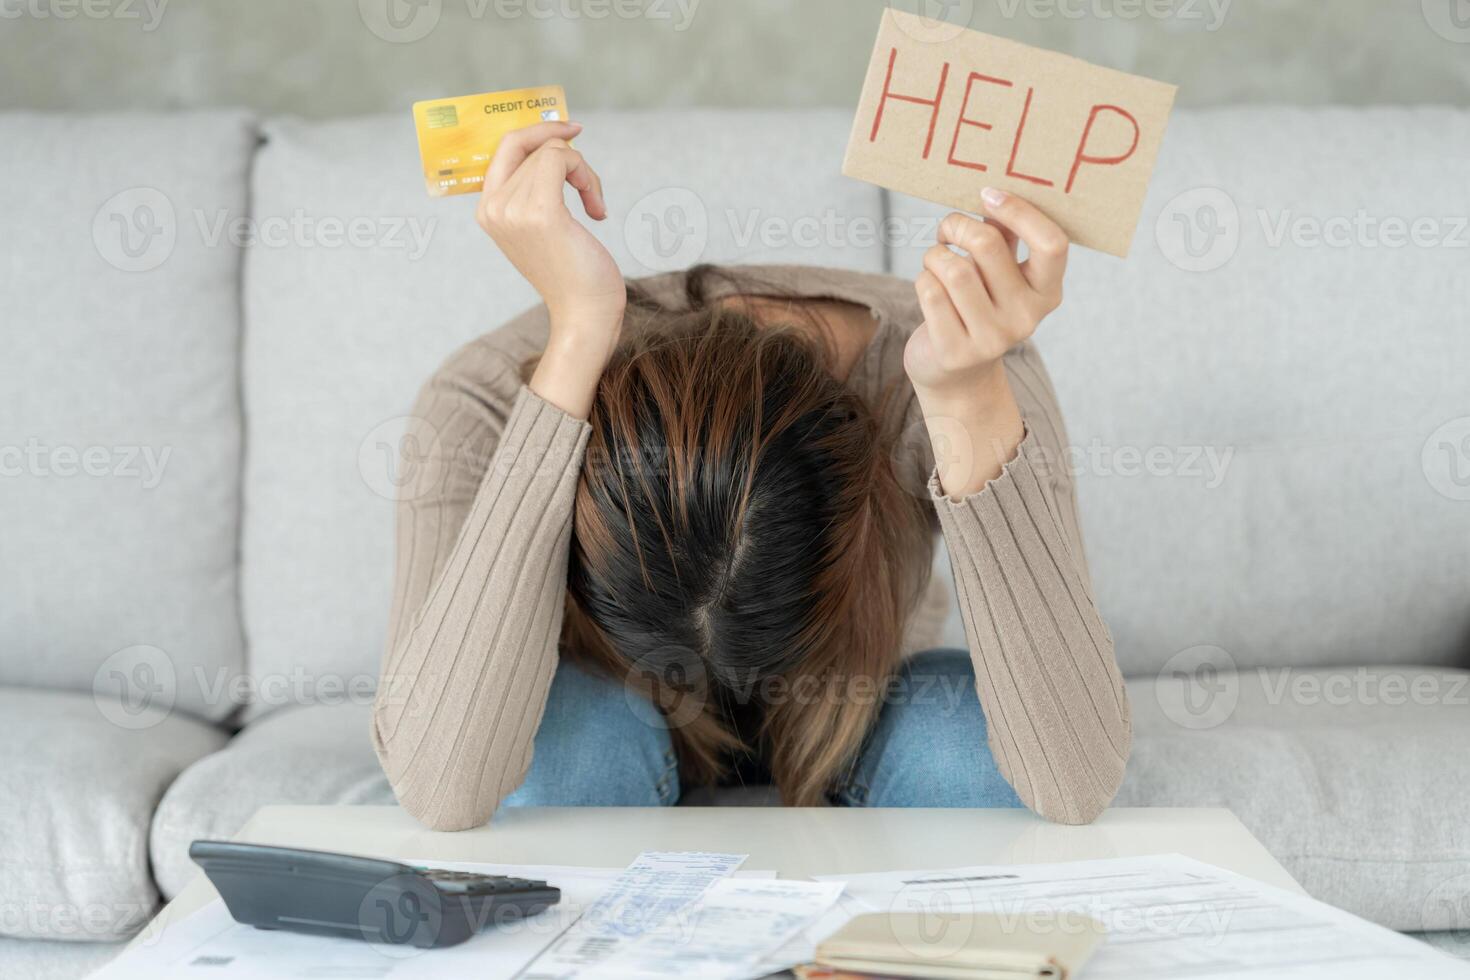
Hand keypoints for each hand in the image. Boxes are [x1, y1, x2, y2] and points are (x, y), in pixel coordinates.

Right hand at [476, 121, 623, 416]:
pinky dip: (588, 177)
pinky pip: (563, 159)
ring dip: (585, 174)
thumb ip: (535, 187)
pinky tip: (597, 210)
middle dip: (569, 156)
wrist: (584, 314)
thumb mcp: (544, 223)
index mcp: (488, 210)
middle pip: (532, 146)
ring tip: (595, 207)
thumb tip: (554, 139)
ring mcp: (513, 209)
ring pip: (553, 152)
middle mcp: (493, 207)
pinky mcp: (541, 211)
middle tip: (591, 186)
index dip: (537, 131)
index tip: (570, 130)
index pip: (504, 146)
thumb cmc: (572, 272)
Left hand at [904, 189, 1068, 497]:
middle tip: (948, 229)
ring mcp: (992, 338)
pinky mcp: (955, 351)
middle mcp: (1026, 317)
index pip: (1052, 243)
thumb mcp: (1002, 271)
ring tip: (936, 262)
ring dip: (935, 255)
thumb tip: (995, 188)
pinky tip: (929, 288)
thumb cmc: (980, 304)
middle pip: (987, 245)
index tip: (988, 195)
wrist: (958, 373)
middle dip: (957, 225)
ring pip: (952, 268)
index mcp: (1048, 292)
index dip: (1020, 211)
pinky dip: (923, 280)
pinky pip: (929, 292)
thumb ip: (1006, 233)